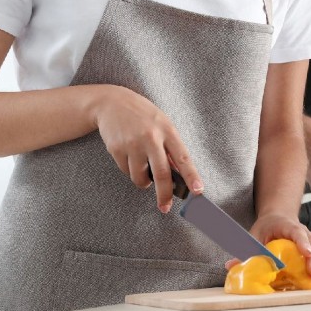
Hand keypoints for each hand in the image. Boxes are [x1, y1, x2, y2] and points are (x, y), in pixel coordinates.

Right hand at [90, 85, 201, 213]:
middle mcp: (151, 137)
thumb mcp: (161, 124)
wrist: (111, 103)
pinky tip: (129, 154)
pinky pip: (126, 171)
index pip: (183, 157)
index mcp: (167, 130)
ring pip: (140, 177)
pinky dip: (129, 169)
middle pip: (162, 174)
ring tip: (143, 168)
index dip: (191, 176)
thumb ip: (169, 147)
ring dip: (143, 181)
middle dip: (165, 195)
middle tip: (165, 207)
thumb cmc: (142, 115)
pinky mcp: (116, 149)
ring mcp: (133, 144)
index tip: (198, 191)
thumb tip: (177, 175)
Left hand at [222, 214, 310, 280]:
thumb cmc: (265, 227)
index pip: (297, 233)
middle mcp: (301, 231)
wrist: (278, 217)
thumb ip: (245, 250)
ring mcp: (308, 239)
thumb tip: (230, 266)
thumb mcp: (254, 236)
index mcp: (287, 225)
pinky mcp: (310, 248)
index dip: (302, 243)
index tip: (307, 254)